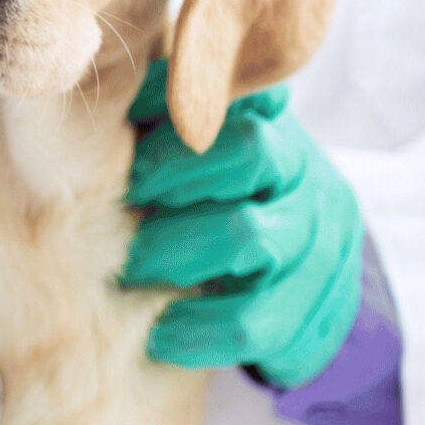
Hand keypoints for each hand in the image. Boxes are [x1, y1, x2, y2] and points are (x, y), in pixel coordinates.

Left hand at [121, 61, 362, 389]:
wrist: (293, 300)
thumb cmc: (218, 218)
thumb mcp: (200, 167)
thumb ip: (160, 129)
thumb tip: (99, 99)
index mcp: (280, 132)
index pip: (244, 90)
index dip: (181, 110)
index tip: (132, 144)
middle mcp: (311, 178)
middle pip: (250, 150)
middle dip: (175, 176)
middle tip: (125, 200)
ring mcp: (324, 244)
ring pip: (252, 236)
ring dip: (178, 253)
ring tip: (131, 270)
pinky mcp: (323, 312)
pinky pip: (260, 322)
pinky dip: (200, 330)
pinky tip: (160, 334)